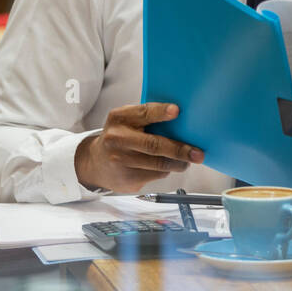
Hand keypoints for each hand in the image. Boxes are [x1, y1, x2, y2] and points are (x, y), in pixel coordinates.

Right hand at [74, 103, 203, 192]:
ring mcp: (121, 161)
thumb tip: (183, 120)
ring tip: (188, 160)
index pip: (143, 113)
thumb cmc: (120, 136)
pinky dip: (166, 171)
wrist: (94, 162)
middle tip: (197, 153)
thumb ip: (147, 117)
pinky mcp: (127, 179)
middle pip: (154, 145)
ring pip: (159, 164)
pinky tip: (168, 166)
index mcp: (120, 118)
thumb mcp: (127, 120)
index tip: (177, 111)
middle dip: (179, 149)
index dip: (161, 112)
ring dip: (178, 163)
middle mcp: (117, 139)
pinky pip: (156, 175)